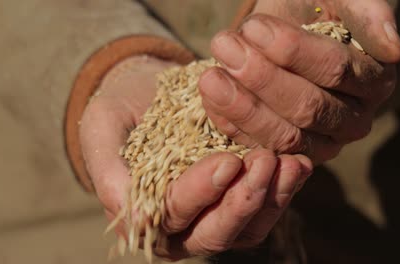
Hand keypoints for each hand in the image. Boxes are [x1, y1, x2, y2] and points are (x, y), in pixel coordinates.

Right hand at [79, 55, 312, 259]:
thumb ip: (108, 172)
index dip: (200, 193)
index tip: (227, 162)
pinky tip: (298, 162)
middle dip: (243, 201)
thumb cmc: (119, 113)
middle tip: (265, 161)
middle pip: (216, 233)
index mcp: (145, 216)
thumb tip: (136, 219)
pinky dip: (283, 187)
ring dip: (271, 198)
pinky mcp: (238, 197)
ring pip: (247, 227)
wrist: (147, 93)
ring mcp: (213, 213)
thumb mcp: (102, 131)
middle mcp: (182, 225)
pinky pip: (265, 205)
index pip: (173, 215)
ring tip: (291, 164)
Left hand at [199, 0, 399, 163]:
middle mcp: (351, 121)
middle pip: (307, 108)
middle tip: (224, 47)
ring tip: (210, 76)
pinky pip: (258, 146)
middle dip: (261, 78)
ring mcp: (318, 144)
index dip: (292, 51)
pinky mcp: (285, 155)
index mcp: (373, 81)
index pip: (335, 69)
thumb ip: (367, 13)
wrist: (295, 38)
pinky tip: (209, 98)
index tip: (253, 28)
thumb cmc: (320, 12)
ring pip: (282, 135)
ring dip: (242, 106)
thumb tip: (393, 48)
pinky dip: (230, 124)